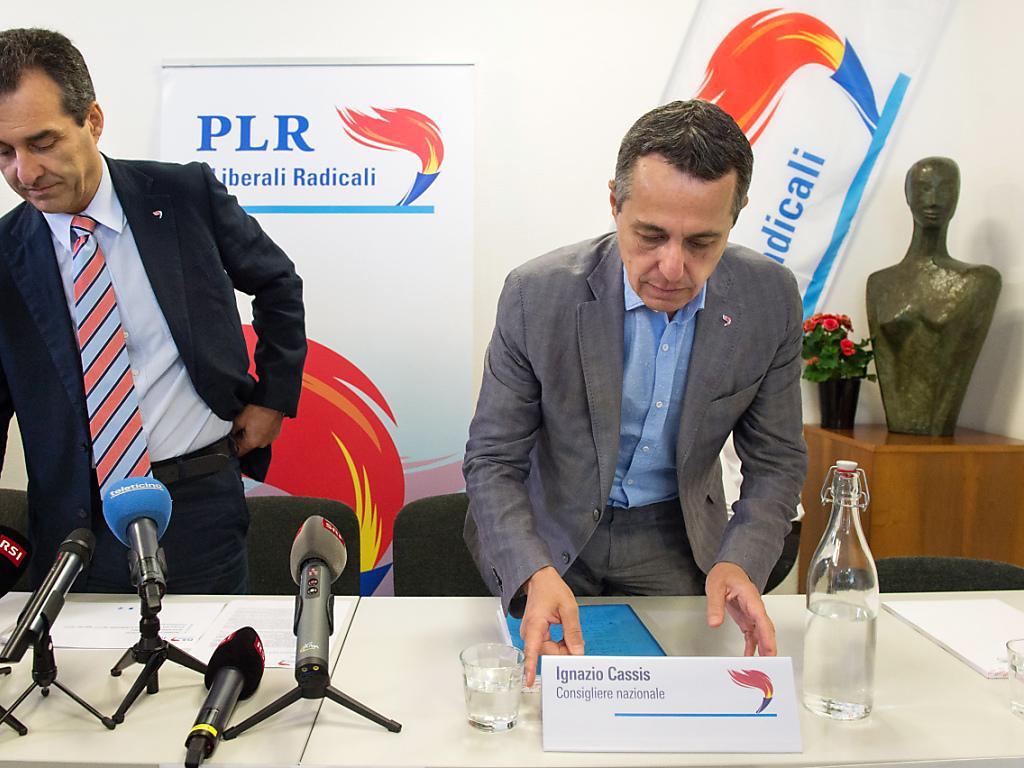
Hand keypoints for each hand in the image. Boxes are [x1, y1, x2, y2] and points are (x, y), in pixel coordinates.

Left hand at [231, 404, 284, 456]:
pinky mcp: (275, 433)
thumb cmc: (259, 410)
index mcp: (252, 442)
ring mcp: (270, 439)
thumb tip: (231, 433)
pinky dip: (262, 431)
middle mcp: (262, 443)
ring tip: (253, 422)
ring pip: (257, 440)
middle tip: (242, 425)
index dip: (233, 446)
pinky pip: (266, 435)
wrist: (272, 403)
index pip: (239, 452)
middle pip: (248, 445)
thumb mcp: (239, 419)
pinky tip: (260, 422)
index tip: (232, 439)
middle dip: (244, 437)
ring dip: (254, 434)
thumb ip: (233, 429)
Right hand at [520, 566, 584, 685]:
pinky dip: (559, 644)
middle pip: (548, 653)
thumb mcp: (568, 608)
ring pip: (550, 651)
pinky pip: (548, 646)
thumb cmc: (551, 589)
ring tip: (568, 631)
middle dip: (564, 651)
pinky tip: (565, 635)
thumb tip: (577, 653)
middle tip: (576, 640)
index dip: (531, 667)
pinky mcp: (535, 635)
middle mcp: (529, 632)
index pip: (532, 650)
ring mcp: (531, 634)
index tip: (529, 681)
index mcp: (535, 625)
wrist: (540, 579)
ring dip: (563, 647)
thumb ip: (573, 632)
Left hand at [705, 561, 776, 655]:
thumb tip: (714, 622)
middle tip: (770, 664)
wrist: (729, 569)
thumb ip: (715, 605)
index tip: (770, 650)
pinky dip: (752, 646)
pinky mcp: (747, 618)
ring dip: (762, 649)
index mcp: (751, 598)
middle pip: (766, 630)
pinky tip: (749, 656)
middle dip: (769, 647)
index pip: (762, 620)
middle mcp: (755, 608)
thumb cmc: (726, 574)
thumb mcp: (716, 586)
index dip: (767, 637)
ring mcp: (752, 614)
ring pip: (761, 634)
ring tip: (762, 665)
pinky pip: (752, 635)